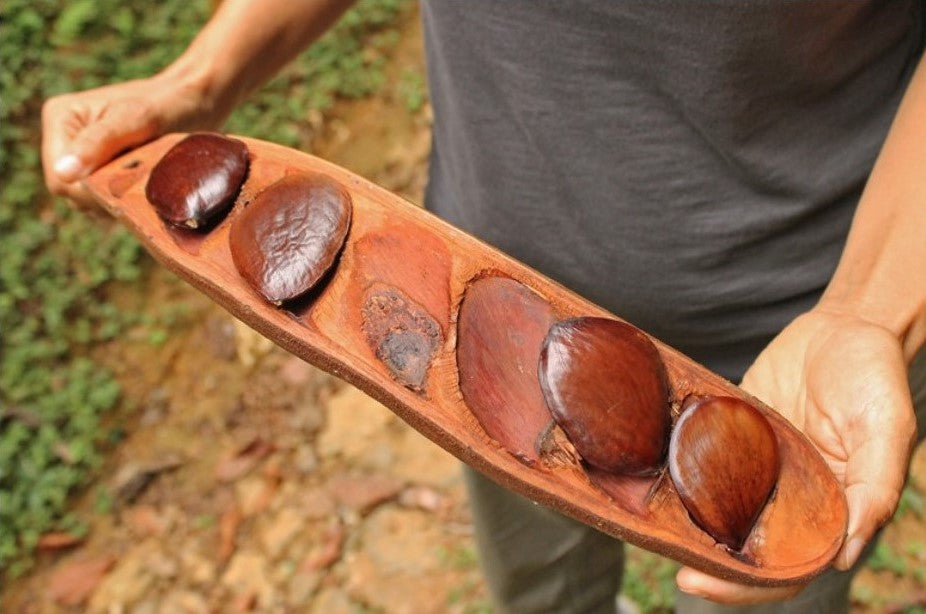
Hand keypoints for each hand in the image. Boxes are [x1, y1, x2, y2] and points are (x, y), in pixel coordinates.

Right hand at [41, 72, 224, 204]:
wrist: (194, 104)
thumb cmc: (169, 104)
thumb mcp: (135, 120)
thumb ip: (97, 143)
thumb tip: (62, 173)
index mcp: (60, 118)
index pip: (60, 179)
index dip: (91, 192)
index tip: (129, 183)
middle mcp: (64, 137)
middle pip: (71, 192)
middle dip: (105, 194)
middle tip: (142, 179)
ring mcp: (80, 154)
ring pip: (87, 199)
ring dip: (117, 198)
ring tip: (144, 177)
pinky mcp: (98, 167)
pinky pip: (102, 199)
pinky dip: (123, 198)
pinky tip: (143, 183)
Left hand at [676, 308, 916, 604]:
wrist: (844, 326)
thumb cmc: (874, 376)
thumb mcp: (886, 429)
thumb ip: (874, 488)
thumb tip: (844, 553)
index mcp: (830, 509)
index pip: (788, 566)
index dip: (747, 586)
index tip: (700, 583)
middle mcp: (790, 495)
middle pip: (747, 549)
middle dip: (710, 565)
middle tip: (671, 567)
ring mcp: (758, 466)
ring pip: (720, 510)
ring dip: (690, 525)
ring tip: (652, 530)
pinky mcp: (735, 433)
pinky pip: (705, 460)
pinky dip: (681, 473)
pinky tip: (652, 479)